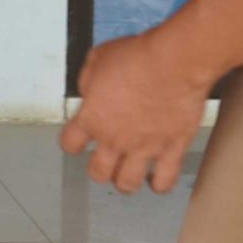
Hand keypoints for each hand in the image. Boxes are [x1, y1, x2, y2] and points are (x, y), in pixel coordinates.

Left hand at [60, 30, 211, 193]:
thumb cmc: (135, 57)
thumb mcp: (96, 60)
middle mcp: (115, 139)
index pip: (70, 144)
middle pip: (98, 172)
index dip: (72, 143)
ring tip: (128, 172)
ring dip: (124, 181)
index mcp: (92, 118)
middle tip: (104, 160)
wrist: (173, 64)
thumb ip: (88, 82)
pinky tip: (156, 180)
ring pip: (127, 184)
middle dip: (98, 169)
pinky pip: (164, 181)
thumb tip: (89, 92)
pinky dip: (159, 185)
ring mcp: (144, 148)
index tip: (78, 140)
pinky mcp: (172, 150)